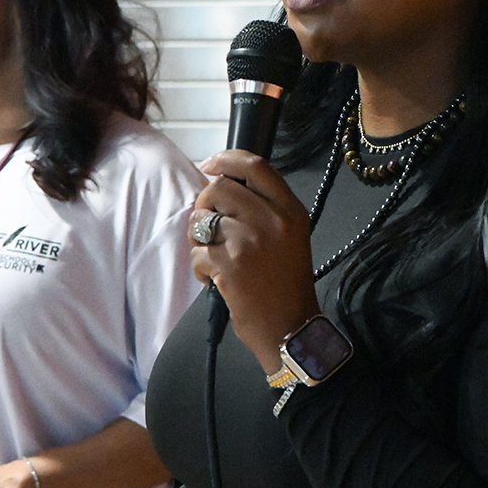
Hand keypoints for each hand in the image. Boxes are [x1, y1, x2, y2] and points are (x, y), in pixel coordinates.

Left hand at [190, 149, 320, 370]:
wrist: (290, 328)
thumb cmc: (286, 284)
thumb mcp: (290, 235)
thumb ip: (264, 207)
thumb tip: (221, 184)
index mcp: (290, 210)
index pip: (255, 166)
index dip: (225, 159)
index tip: (209, 165)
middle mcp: (272, 220)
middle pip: (219, 188)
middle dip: (205, 205)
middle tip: (210, 228)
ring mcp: (249, 241)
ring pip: (202, 219)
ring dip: (199, 239)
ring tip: (214, 257)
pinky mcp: (229, 264)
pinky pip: (197, 252)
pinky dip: (200, 267)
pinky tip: (216, 280)